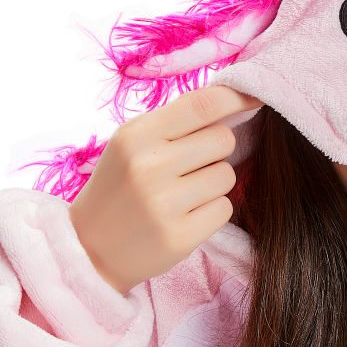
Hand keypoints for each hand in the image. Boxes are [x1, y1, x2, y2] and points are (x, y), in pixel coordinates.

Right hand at [68, 84, 262, 295]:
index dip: (237, 97)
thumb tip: (233, 101)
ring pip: (227, 176)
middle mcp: (149, 166)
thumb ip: (175, 123)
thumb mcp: (132, 145)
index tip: (256, 98)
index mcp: (136, 136)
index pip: (202, 104)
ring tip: (183, 194)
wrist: (90, 249)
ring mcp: (163, 204)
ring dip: (214, 184)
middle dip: (216, 151)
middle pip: (223, 140)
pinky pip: (224, 209)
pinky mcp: (179, 237)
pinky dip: (212, 212)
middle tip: (191, 166)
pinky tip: (185, 216)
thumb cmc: (119, 188)